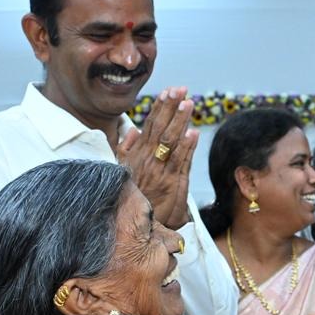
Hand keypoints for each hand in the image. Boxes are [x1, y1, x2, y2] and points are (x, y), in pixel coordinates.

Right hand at [116, 86, 196, 229]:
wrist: (136, 224)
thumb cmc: (131, 196)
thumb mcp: (121, 170)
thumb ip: (125, 149)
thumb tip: (132, 130)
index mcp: (138, 154)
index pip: (151, 125)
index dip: (161, 107)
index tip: (168, 91)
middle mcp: (148, 160)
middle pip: (162, 129)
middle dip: (172, 108)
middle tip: (181, 89)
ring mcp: (161, 171)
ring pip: (172, 142)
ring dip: (181, 122)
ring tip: (189, 103)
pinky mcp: (172, 185)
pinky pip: (181, 162)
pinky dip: (187, 147)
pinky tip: (193, 133)